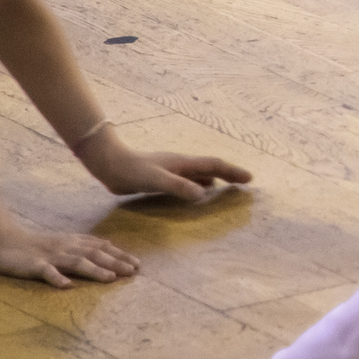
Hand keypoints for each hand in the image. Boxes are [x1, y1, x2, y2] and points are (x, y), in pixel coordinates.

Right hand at [0, 228, 138, 286]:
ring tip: (110, 278)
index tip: (138, 264)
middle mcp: (66, 248)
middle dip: (115, 262)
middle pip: (94, 254)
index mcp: (74, 243)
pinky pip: (46, 272)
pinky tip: (67, 286)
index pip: (101, 248)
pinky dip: (57, 278)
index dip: (120, 255)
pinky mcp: (33, 265)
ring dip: (94, 270)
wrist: (5, 241)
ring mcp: (50, 256)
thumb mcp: (65, 242)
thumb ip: (85, 244)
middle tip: (133, 271)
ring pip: (75, 262)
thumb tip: (109, 246)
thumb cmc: (38, 245)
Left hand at [80, 133, 254, 202]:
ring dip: (215, 179)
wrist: (109, 165)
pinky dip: (199, 186)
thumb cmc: (132, 171)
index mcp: (183, 163)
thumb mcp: (157, 180)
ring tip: (226, 188)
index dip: (232, 171)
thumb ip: (179, 186)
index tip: (249, 178)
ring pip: (200, 174)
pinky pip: (188, 181)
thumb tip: (204, 194)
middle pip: (211, 168)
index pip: (214, 165)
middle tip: (244, 182)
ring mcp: (172, 171)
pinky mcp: (161, 178)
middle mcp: (181, 165)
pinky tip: (197, 193)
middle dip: (229, 174)